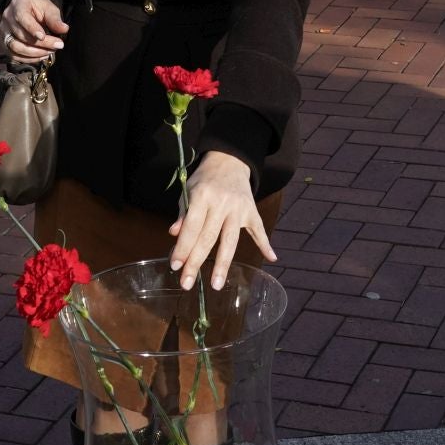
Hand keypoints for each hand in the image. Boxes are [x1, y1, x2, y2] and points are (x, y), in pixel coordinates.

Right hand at [0, 0, 67, 62]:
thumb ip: (55, 19)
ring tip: (50, 52)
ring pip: (15, 47)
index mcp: (18, 5)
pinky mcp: (3, 43)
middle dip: (40, 44)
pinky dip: (28, 59)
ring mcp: (3, 31)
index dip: (32, 28)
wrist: (27, 10)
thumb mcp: (49, 8)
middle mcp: (7, 18)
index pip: (22, 17)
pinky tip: (41, 56)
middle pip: (21, 35)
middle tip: (57, 45)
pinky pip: (13, 55)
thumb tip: (64, 29)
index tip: (43, 37)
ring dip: (34, 53)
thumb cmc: (39, 8)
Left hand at [169, 151, 276, 290]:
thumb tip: (174, 234)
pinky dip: (265, 244)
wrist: (229, 160)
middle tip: (187, 284)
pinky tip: (271, 258)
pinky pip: (259, 229)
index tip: (175, 266)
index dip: (182, 247)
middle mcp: (222, 203)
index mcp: (202, 196)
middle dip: (196, 262)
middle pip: (208, 238)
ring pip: (230, 240)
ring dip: (223, 264)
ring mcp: (239, 208)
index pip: (191, 227)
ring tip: (216, 284)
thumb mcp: (189, 190)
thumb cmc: (204, 179)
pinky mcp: (252, 210)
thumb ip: (183, 213)